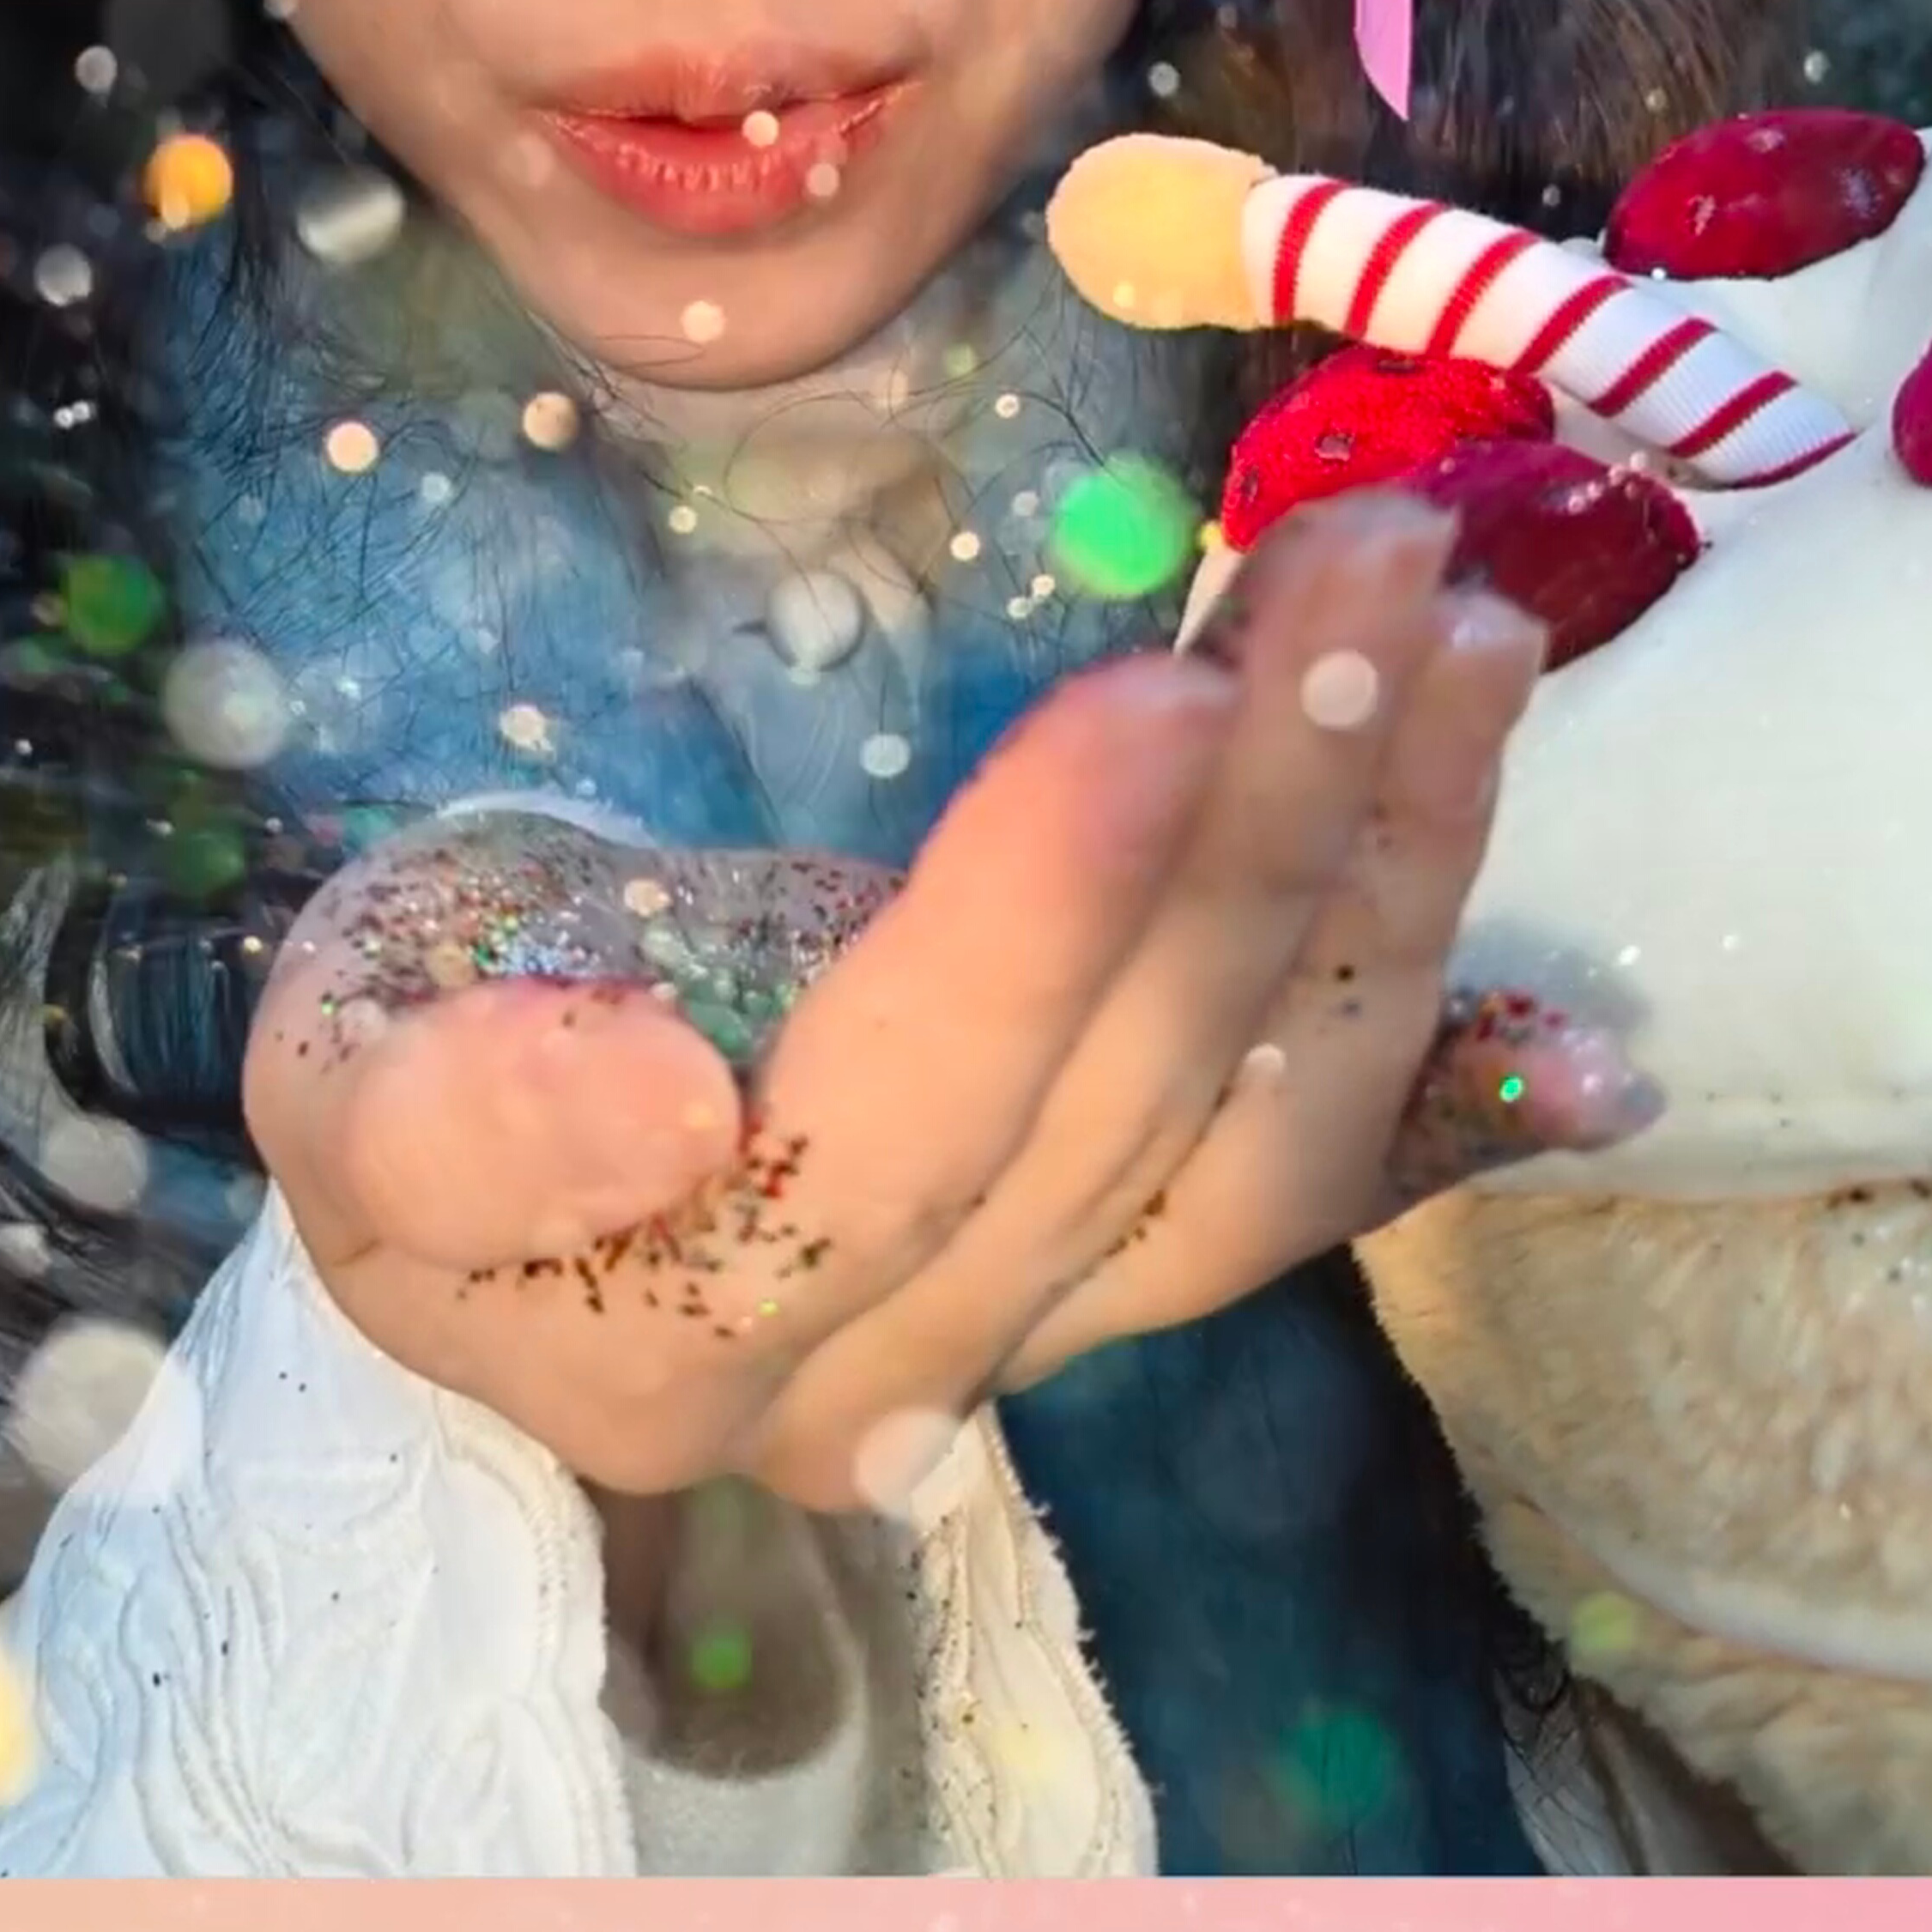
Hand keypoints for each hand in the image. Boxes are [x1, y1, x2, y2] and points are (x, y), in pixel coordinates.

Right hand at [241, 492, 1644, 1507]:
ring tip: (1462, 627)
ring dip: (1390, 882)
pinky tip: (1589, 1007)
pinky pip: (1302, 1186)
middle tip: (1369, 555)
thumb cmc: (409, 1059)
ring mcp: (1032, 1330)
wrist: (485, 1171)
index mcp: (681, 1331)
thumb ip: (455, 1116)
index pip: (899, 1125)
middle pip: (1126, 1113)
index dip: (1045, 922)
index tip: (1168, 694)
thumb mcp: (342, 1060)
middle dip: (1274, 815)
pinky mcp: (1116, 1265)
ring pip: (1260, 1144)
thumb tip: (670, 1109)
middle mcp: (892, 1376)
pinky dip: (1450, 1077)